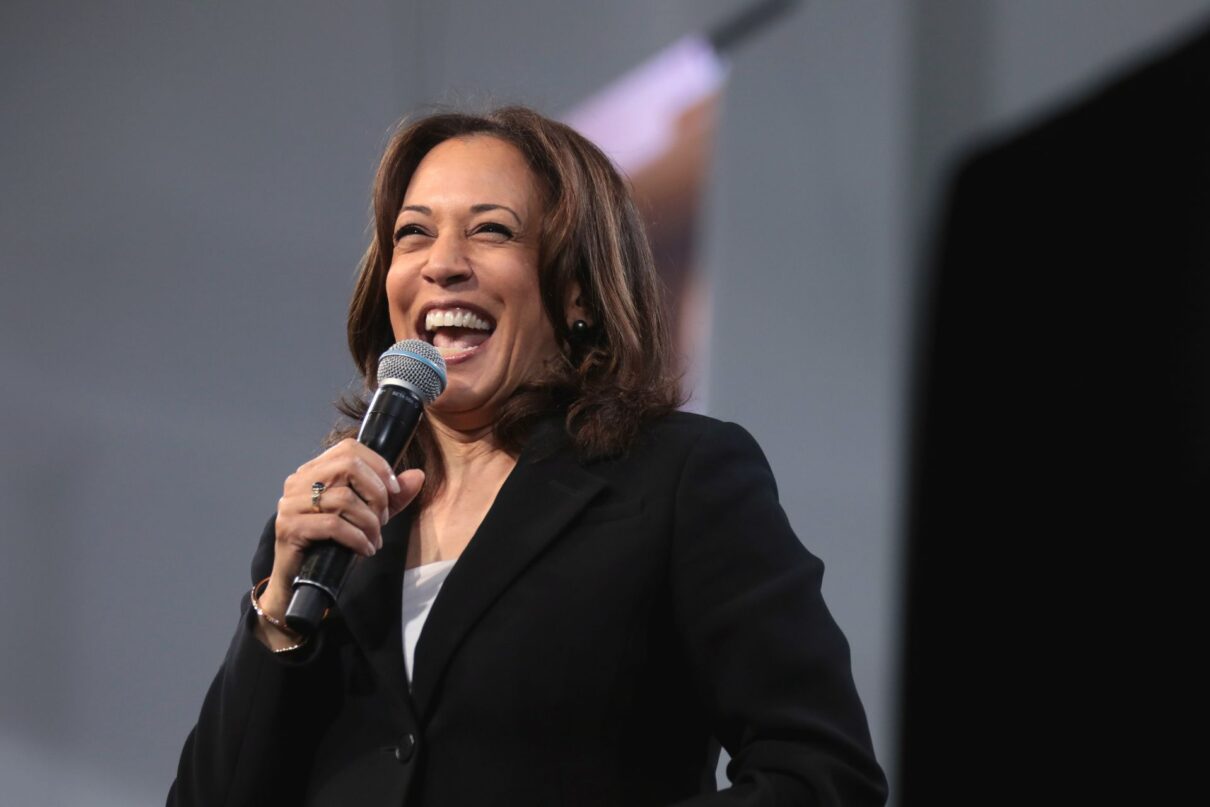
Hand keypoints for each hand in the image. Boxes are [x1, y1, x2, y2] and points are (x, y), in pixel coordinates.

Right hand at [257, 439, 424, 627]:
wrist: (301, 580)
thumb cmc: (332, 544)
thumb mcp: (367, 516)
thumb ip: (391, 497)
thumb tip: (418, 475)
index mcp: (315, 470)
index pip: (349, 448)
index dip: (379, 465)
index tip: (394, 490)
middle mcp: (298, 481)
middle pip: (348, 466)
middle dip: (376, 494)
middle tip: (383, 519)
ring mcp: (291, 503)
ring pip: (344, 498)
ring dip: (369, 523)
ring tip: (374, 539)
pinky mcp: (289, 527)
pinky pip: (333, 525)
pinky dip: (357, 538)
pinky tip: (365, 549)